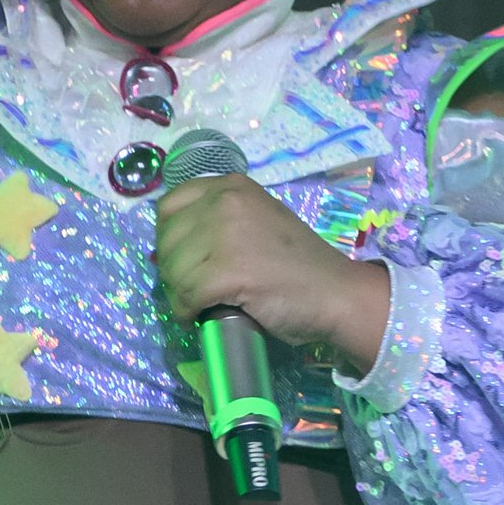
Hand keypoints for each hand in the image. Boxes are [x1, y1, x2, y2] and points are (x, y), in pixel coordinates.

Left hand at [153, 173, 391, 375]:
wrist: (337, 293)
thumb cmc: (299, 265)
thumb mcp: (257, 221)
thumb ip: (221, 221)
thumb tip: (177, 247)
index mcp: (231, 187)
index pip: (169, 207)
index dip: (169, 239)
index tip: (183, 261)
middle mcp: (226, 201)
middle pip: (166, 241)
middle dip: (172, 271)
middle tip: (191, 292)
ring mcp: (227, 235)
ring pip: (173, 270)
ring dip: (178, 295)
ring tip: (196, 307)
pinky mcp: (228, 272)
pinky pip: (186, 295)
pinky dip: (187, 313)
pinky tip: (199, 318)